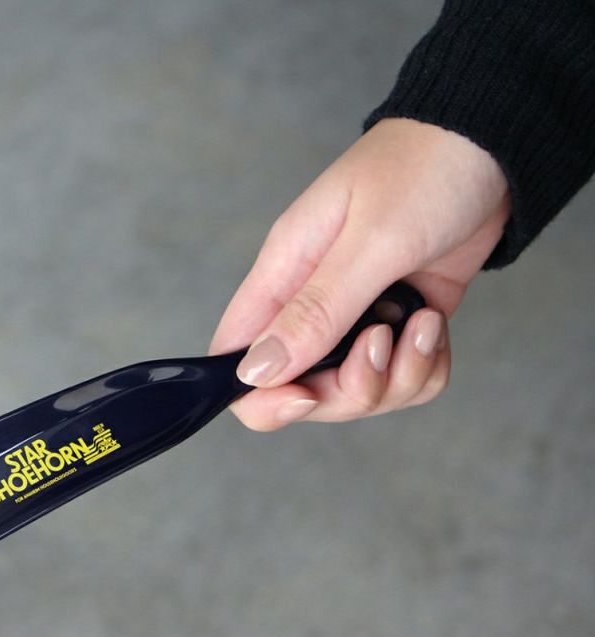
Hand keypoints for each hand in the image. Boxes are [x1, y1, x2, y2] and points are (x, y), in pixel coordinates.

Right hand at [209, 118, 509, 429]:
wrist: (493, 145)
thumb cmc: (425, 169)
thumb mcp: (370, 241)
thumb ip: (314, 311)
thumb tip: (255, 371)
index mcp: (284, 277)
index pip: (237, 359)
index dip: (263, 397)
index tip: (309, 394)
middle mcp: (312, 306)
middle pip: (303, 391)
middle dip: (350, 391)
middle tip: (383, 345)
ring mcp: (357, 320)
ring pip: (358, 394)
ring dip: (398, 377)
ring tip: (423, 324)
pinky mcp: (399, 326)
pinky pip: (402, 380)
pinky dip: (424, 367)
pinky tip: (434, 325)